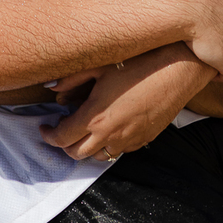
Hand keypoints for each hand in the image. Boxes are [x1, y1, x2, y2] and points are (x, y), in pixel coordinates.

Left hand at [41, 45, 210, 161]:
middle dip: (64, 146)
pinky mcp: (144, 140)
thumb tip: (51, 86)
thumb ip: (72, 79)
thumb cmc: (139, 66)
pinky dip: (109, 145)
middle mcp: (110, 135)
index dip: (48, 135)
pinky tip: (110, 128)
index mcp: (94, 118)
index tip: (46, 127)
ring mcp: (128, 140)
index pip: (61, 138)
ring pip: (99, 157)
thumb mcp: (100, 67)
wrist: (177, 71)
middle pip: (77, 154)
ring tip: (84, 131)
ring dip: (87, 148)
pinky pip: (121, 150)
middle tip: (61, 131)